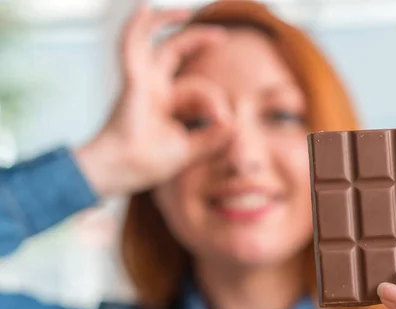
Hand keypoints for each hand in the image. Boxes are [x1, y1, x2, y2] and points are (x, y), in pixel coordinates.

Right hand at [75, 4, 230, 196]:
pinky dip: (138, 26)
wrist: (123, 170)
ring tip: (185, 11)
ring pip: (155, 43)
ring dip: (167, 22)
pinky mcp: (132, 81)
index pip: (196, 88)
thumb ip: (212, 140)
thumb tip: (235, 126)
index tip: (224, 121)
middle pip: (175, 54)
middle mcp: (152, 88)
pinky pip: (131, 45)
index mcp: (165, 103)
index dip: (215, 100)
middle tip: (222, 37)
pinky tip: (145, 7)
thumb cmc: (147, 164)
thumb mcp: (189, 151)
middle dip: (198, 41)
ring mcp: (141, 82)